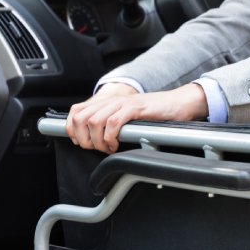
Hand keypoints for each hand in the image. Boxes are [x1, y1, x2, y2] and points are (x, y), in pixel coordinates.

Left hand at [66, 83, 208, 152]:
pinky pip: (113, 122)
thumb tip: (94, 140)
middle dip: (84, 138)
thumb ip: (111, 123)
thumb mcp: (127, 117)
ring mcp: (123, 104)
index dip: (72, 128)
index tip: (80, 142)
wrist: (178, 103)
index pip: (76, 111)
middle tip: (95, 149)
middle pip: (81, 117)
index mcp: (108, 102)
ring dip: (97, 140)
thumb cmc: (155, 114)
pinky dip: (110, 137)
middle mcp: (112, 101)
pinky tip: (116, 144)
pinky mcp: (135, 109)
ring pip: (95, 121)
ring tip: (108, 148)